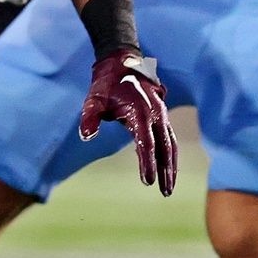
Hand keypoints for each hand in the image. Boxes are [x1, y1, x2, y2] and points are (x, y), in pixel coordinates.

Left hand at [79, 48, 177, 195]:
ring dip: (171, 167)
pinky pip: (169, 140)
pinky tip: (166, 170)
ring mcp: (162, 116)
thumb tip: (86, 136)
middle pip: (165, 148)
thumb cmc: (106, 84)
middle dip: (166, 172)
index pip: (146, 144)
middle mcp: (156, 115)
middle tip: (165, 193)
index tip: (147, 182)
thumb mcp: (93, 99)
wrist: (122, 64)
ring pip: (171, 145)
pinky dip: (170, 156)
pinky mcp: (162, 117)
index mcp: (140, 113)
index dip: (147, 163)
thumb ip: (89, 118)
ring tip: (168, 187)